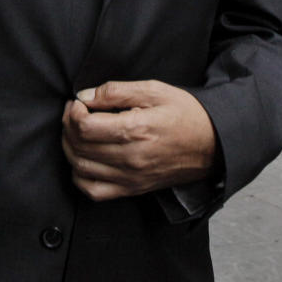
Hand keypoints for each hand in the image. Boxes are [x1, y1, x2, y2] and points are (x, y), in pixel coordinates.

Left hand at [61, 79, 215, 201]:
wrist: (213, 145)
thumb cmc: (185, 114)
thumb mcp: (154, 90)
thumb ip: (117, 91)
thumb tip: (85, 96)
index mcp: (135, 130)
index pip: (84, 126)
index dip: (73, 111)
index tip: (78, 102)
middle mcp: (130, 157)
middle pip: (79, 146)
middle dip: (68, 125)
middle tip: (75, 112)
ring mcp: (131, 177)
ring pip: (80, 168)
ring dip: (70, 147)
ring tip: (77, 131)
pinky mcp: (132, 189)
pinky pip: (93, 191)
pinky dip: (80, 176)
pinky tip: (84, 158)